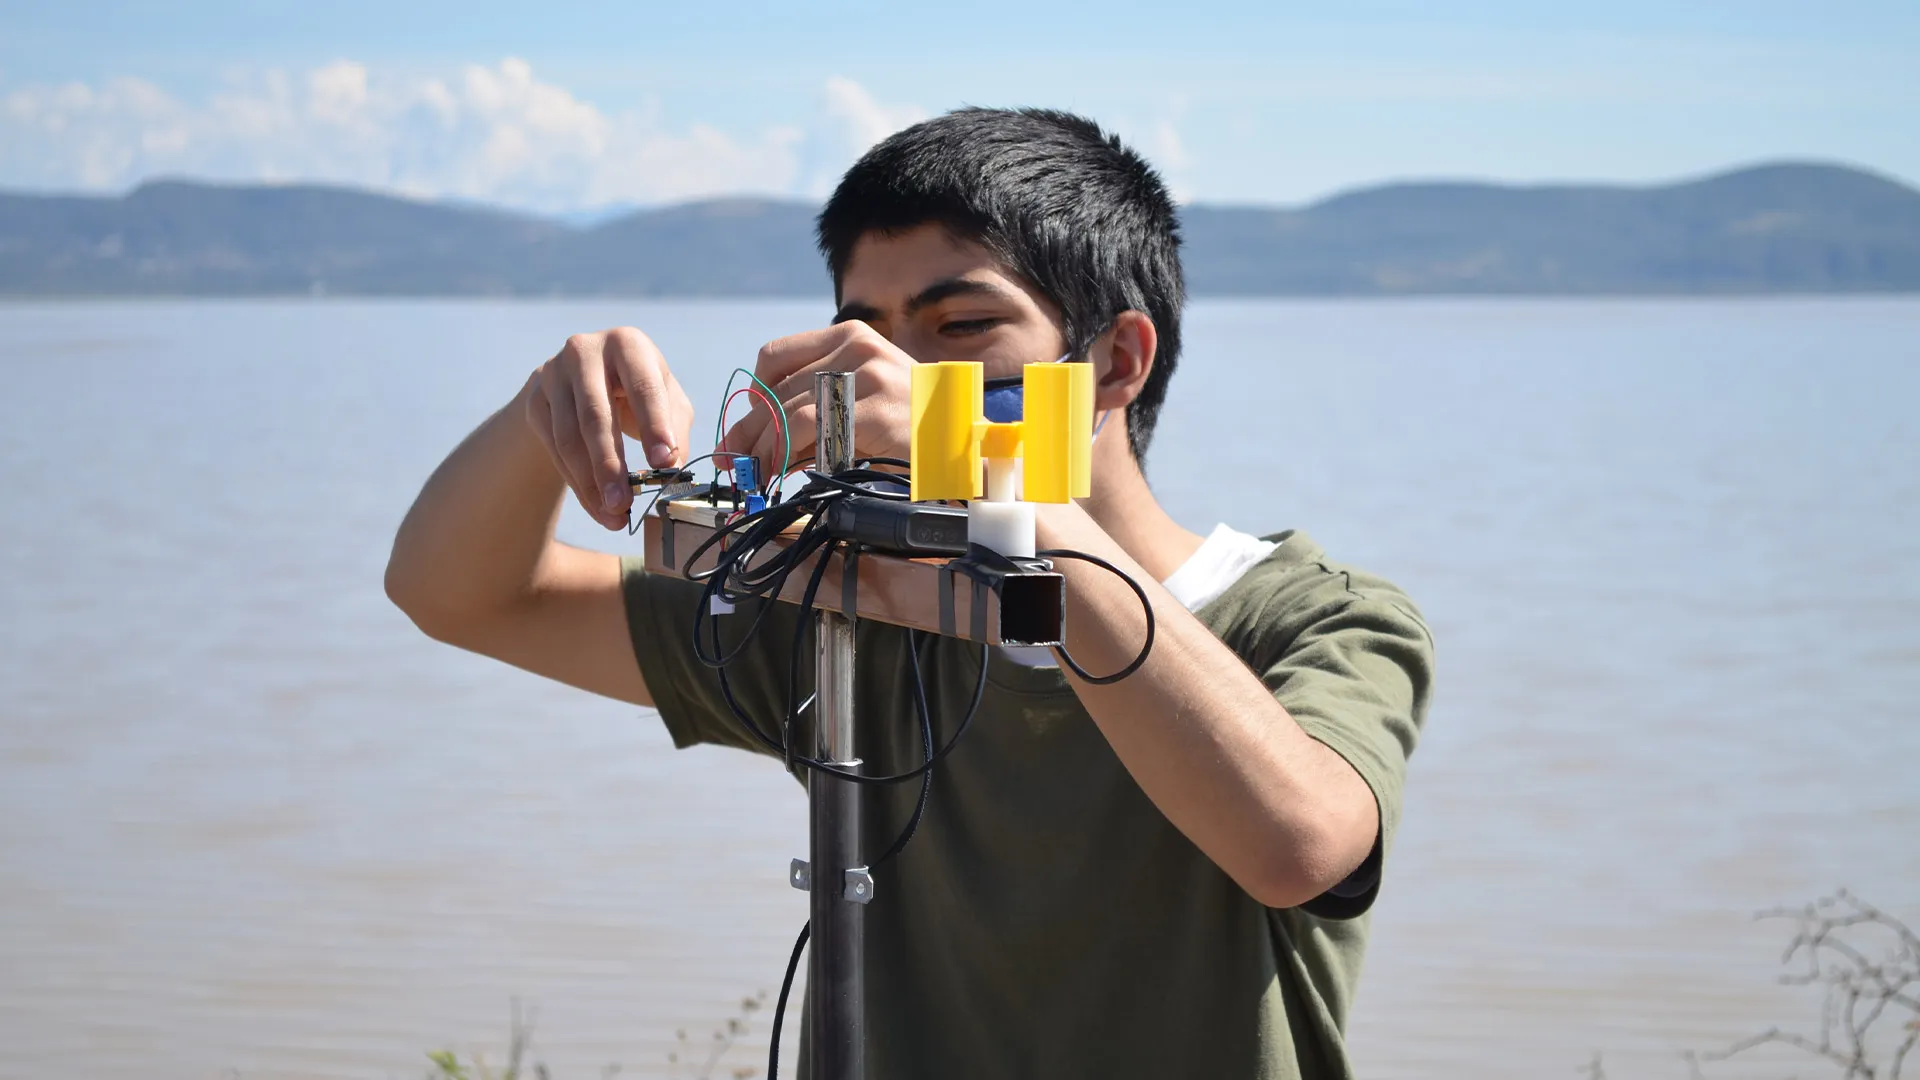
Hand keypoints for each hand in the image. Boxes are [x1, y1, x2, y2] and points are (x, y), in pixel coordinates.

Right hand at [524, 327, 694, 530]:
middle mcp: (584, 352)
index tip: (665, 463)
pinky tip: (595, 506)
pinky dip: (577, 483)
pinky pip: (554, 449)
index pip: (642, 387)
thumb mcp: (667, 400)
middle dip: (611, 466)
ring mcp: (553, 375)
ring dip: (590, 483)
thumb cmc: (635, 392)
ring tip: (612, 515)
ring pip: (569, 438)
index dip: (654, 426)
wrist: (581, 382)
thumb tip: (671, 465)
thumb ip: (675, 428)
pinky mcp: (534, 400)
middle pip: (596, 416)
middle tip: (625, 504)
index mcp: (626, 344)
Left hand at [718, 321, 913, 474]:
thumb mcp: (863, 399)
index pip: (775, 357)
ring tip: (757, 477)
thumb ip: (818, 404)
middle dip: (750, 433)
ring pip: (786, 411)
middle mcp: (858, 346)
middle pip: (777, 389)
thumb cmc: (911, 429)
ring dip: (763, 451)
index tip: (747, 429)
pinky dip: (784, 455)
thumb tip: (752, 439)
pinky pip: (809, 431)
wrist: (968, 447)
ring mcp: (869, 375)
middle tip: (734, 465)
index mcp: (852, 335)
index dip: (753, 396)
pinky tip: (781, 476)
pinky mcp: (875, 410)